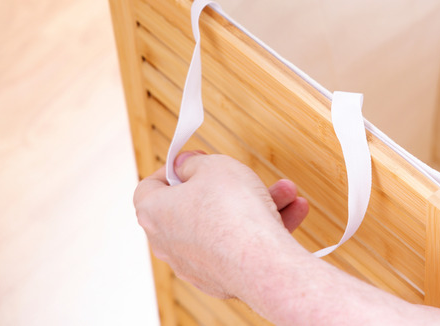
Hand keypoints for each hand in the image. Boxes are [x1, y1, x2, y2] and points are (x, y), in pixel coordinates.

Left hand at [133, 151, 308, 297]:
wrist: (260, 262)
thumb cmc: (232, 213)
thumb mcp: (214, 165)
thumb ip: (195, 162)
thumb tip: (187, 165)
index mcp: (154, 213)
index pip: (150, 187)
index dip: (173, 169)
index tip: (195, 161)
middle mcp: (169, 243)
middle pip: (195, 206)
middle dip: (229, 186)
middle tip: (245, 175)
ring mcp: (195, 264)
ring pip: (223, 225)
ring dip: (255, 205)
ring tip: (284, 193)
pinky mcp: (221, 278)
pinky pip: (238, 246)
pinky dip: (260, 230)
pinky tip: (289, 214)